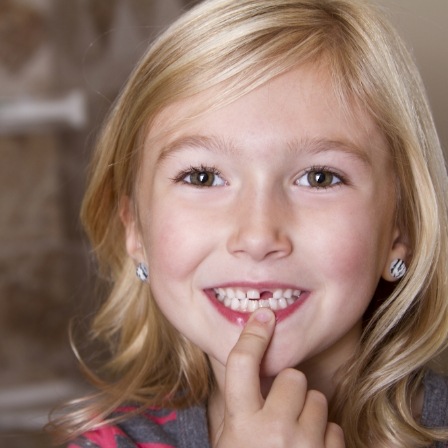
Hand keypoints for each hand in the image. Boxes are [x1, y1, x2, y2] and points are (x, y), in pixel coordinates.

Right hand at [214, 308, 344, 447]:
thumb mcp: (229, 438)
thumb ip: (237, 403)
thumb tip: (248, 356)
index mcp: (242, 424)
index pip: (242, 362)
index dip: (253, 334)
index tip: (263, 316)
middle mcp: (273, 431)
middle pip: (293, 376)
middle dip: (289, 387)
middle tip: (281, 408)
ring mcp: (305, 446)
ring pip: (318, 399)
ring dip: (308, 412)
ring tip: (295, 433)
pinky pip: (334, 428)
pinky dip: (324, 436)